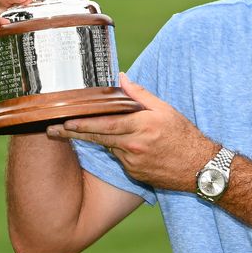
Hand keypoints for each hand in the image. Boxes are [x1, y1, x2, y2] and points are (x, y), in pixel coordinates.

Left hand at [47, 74, 218, 192]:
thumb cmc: (184, 136)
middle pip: (97, 138)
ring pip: (108, 147)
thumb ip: (140, 95)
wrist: (200, 168)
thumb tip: (120, 78)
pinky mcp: (134, 174)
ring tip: (79, 132)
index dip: (82, 123)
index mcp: (141, 127)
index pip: (104, 124)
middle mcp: (133, 146)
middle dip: (73, 133)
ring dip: (98, 139)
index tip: (64, 120)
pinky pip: (119, 159)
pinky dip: (117, 150)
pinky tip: (123, 145)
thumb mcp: (165, 110)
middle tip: (52, 130)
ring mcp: (132, 163)